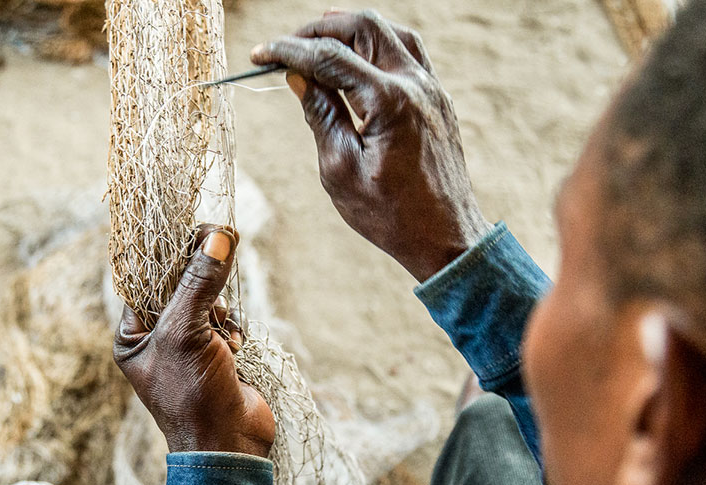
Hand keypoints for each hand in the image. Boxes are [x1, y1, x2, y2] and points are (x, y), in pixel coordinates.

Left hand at [114, 226, 275, 457]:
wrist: (228, 448)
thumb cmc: (192, 396)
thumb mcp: (186, 333)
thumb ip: (200, 283)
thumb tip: (218, 235)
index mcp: (133, 336)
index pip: (145, 279)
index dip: (168, 253)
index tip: (193, 227)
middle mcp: (157, 340)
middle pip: (180, 285)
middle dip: (201, 279)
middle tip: (221, 246)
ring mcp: (189, 348)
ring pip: (208, 301)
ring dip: (220, 310)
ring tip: (223, 333)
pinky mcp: (218, 356)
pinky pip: (227, 322)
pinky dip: (234, 328)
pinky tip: (236, 347)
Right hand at [252, 10, 490, 281]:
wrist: (445, 236)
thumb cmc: (391, 214)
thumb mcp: (341, 170)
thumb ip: (321, 115)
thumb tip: (298, 76)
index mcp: (389, 101)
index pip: (330, 57)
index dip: (289, 51)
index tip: (260, 54)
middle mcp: (415, 85)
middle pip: (364, 26)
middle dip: (319, 29)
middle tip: (286, 45)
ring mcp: (432, 89)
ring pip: (390, 32)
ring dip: (351, 30)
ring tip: (317, 42)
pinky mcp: (437, 99)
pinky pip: (407, 52)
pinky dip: (377, 45)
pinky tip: (357, 59)